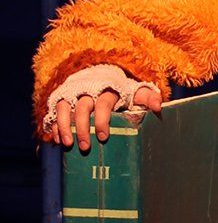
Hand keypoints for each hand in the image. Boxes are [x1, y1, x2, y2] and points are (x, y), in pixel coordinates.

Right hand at [48, 81, 162, 151]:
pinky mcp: (61, 99)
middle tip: (86, 147)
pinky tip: (58, 141)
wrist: (101, 75)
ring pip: (65, 108)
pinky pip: (54, 111)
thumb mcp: (135, 92)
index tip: (104, 137)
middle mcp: (88, 89)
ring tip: (68, 145)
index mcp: (107, 88)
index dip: (102, 120)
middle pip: (82, 107)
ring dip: (65, 127)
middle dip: (83, 128)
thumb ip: (147, 97)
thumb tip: (158, 106)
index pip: (103, 102)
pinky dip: (55, 126)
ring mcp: (73, 93)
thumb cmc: (121, 90)